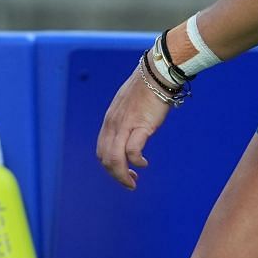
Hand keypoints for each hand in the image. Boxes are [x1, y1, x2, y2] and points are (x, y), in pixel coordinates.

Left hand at [96, 64, 170, 189]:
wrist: (156, 74)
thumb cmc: (145, 89)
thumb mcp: (127, 106)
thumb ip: (124, 121)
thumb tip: (129, 133)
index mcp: (109, 121)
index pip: (101, 150)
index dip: (109, 166)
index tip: (122, 172)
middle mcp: (113, 125)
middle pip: (106, 159)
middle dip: (115, 175)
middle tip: (129, 183)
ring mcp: (125, 126)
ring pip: (115, 159)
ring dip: (122, 175)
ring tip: (133, 182)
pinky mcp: (141, 126)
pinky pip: (133, 151)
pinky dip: (136, 162)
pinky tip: (144, 163)